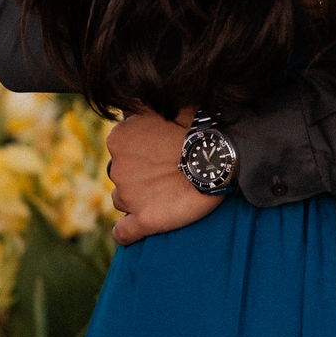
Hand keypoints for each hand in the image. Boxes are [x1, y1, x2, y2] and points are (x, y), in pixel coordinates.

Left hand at [107, 108, 222, 245]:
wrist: (217, 152)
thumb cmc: (196, 124)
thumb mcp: (164, 103)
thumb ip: (142, 105)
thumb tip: (133, 103)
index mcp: (119, 139)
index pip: (120, 150)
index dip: (139, 152)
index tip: (158, 153)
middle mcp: (117, 167)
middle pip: (121, 175)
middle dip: (137, 175)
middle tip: (164, 172)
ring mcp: (129, 195)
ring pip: (122, 200)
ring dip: (137, 198)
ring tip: (163, 194)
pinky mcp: (144, 220)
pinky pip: (123, 232)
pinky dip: (125, 233)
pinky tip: (132, 231)